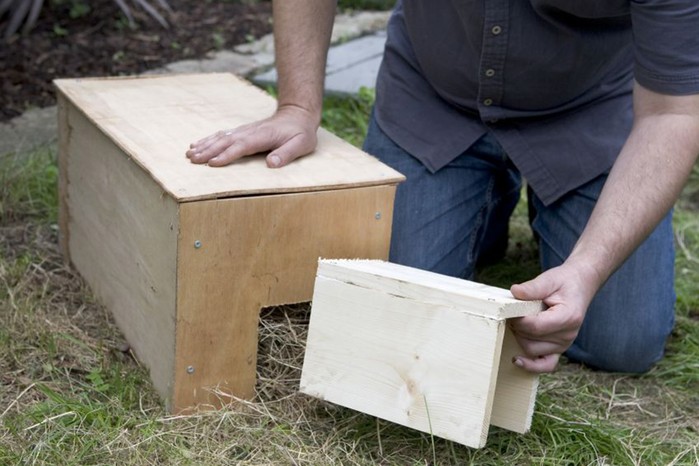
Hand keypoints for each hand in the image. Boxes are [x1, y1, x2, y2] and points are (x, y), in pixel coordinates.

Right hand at [185, 105, 318, 167]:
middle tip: (192, 159)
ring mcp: (244, 131)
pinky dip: (209, 139)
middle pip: (226, 142)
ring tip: (189, 153)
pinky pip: (222, 135)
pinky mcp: (242, 132)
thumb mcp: (301, 144)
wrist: (297, 114)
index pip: (242, 147)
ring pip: (221, 138)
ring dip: (205, 145)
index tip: (213, 163)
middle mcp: (250, 132)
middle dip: (209, 151)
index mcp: (262, 137)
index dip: (227, 155)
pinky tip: (197, 144)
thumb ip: (287, 153)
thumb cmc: (301, 133)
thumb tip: (271, 164)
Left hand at [509, 261, 600, 372]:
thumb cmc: (563, 283)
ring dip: (519, 338)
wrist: (579, 286)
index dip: (518, 320)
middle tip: (510, 314)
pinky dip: (531, 365)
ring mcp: (564, 344)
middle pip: (531, 341)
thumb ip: (533, 287)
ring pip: (532, 351)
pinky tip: (517, 359)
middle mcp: (568, 334)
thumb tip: (515, 291)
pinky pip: (545, 365)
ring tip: (516, 323)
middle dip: (516, 328)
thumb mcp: (549, 279)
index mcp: (568, 317)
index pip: (536, 326)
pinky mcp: (559, 348)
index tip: (508, 310)